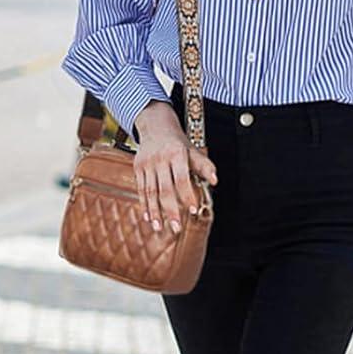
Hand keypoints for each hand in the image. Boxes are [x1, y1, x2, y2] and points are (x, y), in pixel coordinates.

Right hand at [132, 101, 218, 233]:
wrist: (155, 126)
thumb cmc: (178, 143)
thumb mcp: (193, 150)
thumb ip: (204, 166)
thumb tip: (215, 181)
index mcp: (176, 154)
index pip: (182, 179)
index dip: (188, 196)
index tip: (193, 211)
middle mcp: (160, 159)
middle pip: (164, 189)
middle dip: (170, 210)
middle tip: (176, 228)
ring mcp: (147, 164)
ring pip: (150, 191)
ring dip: (154, 211)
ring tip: (159, 228)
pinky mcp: (137, 168)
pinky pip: (141, 189)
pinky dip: (145, 205)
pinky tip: (149, 218)